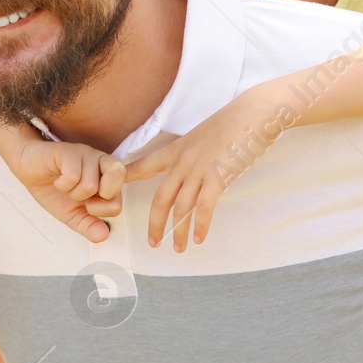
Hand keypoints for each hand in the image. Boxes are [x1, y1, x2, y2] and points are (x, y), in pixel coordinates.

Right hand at [8, 138, 124, 243]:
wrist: (28, 170)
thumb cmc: (52, 189)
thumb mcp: (72, 215)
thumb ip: (89, 226)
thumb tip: (103, 235)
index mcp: (108, 177)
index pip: (136, 173)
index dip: (111, 205)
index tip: (90, 207)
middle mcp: (101, 161)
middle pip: (120, 175)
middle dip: (97, 199)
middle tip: (82, 199)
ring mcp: (86, 154)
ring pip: (90, 184)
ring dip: (73, 193)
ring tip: (65, 187)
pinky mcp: (69, 152)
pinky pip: (73, 177)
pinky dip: (62, 186)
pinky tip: (57, 180)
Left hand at [125, 90, 286, 250]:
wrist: (254, 113)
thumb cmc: (232, 123)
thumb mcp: (202, 136)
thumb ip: (192, 155)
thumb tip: (192, 170)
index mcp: (176, 150)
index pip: (144, 165)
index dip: (127, 178)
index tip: (108, 191)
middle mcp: (182, 162)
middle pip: (160, 199)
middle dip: (155, 224)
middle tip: (153, 242)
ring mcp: (199, 170)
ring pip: (181, 208)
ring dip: (179, 232)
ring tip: (179, 248)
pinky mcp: (218, 178)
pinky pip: (204, 208)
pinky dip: (201, 226)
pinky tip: (199, 239)